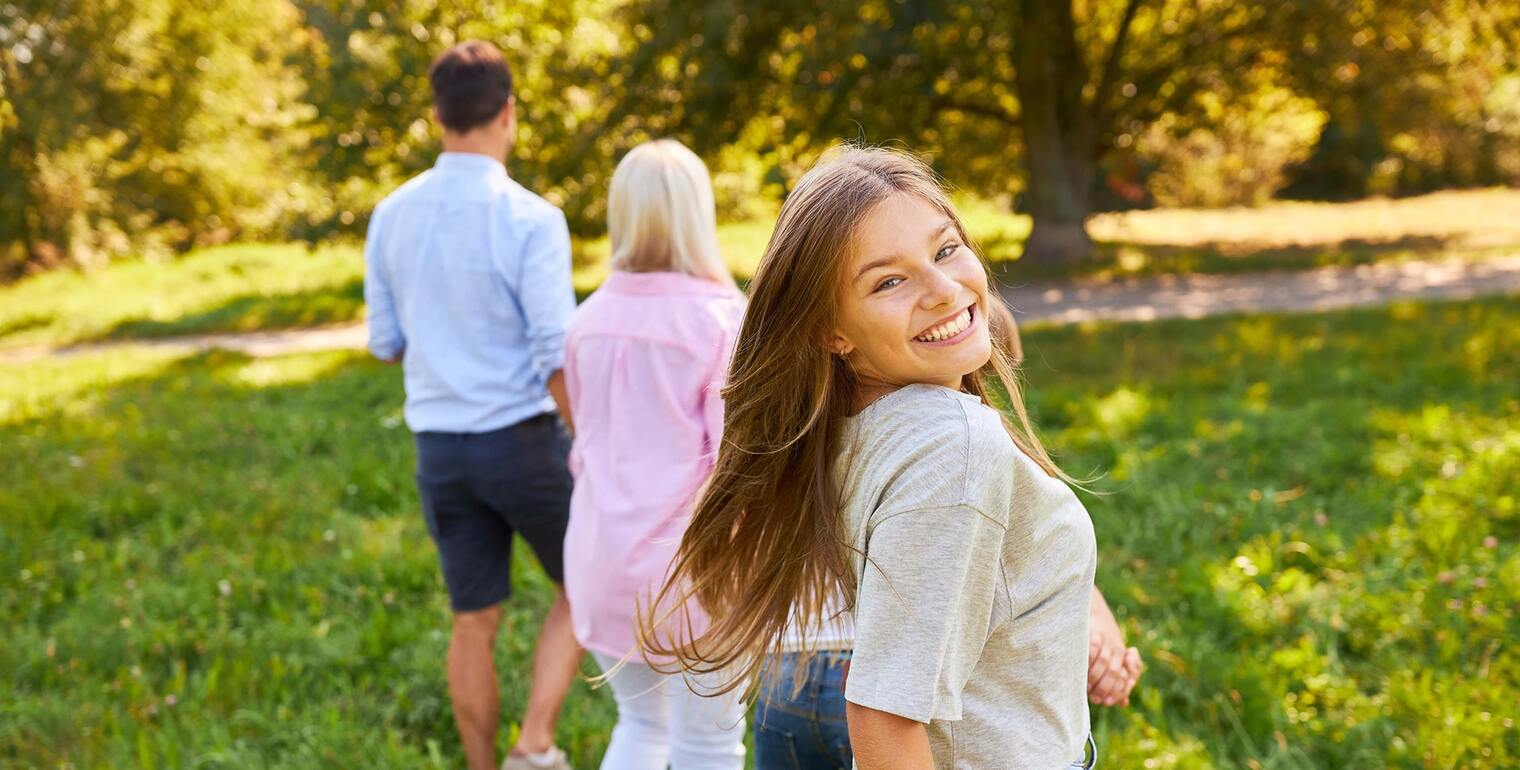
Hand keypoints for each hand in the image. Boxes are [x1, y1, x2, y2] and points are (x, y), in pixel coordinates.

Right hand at [1088, 587, 1142, 706]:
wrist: (1096, 615)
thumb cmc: (1104, 646)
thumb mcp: (1114, 663)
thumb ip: (1118, 683)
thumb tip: (1124, 703)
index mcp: (1125, 657)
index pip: (1129, 676)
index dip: (1119, 690)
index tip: (1108, 702)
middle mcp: (1118, 649)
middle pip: (1115, 671)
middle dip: (1105, 687)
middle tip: (1095, 699)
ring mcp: (1107, 640)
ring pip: (1104, 661)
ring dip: (1095, 676)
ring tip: (1086, 687)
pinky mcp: (1094, 632)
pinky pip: (1093, 647)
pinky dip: (1088, 659)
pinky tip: (1080, 670)